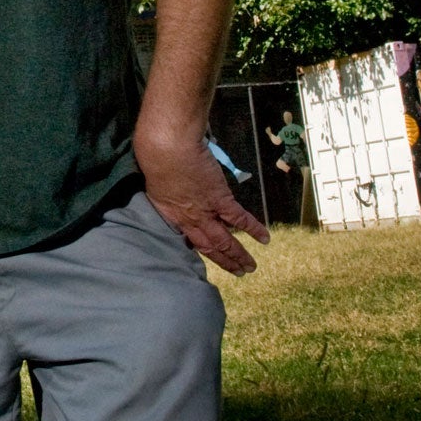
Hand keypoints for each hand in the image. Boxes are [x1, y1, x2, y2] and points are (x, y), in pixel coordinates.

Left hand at [136, 136, 270, 275]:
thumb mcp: (156, 177)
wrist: (167, 147)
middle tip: (237, 273)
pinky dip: (253, 230)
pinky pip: (240, 219)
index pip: (186, 239)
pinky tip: (264, 239)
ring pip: (225, 240)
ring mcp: (205, 211)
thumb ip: (168, 187)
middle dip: (224, 261)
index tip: (208, 257)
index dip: (199, 250)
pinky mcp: (220, 200)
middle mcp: (188, 219)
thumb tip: (177, 185)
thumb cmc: (156, 154)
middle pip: (208, 246)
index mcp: (169, 214)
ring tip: (250, 267)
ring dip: (239, 255)